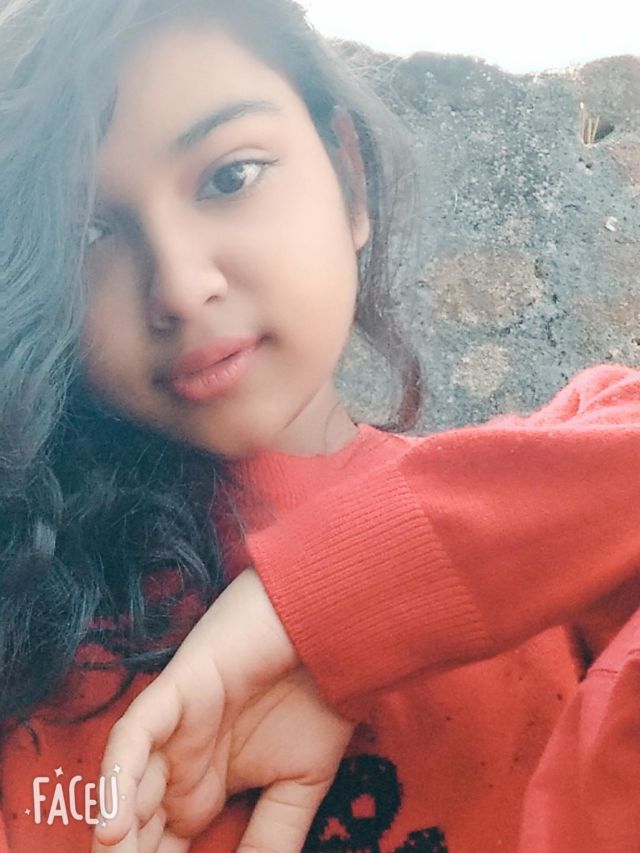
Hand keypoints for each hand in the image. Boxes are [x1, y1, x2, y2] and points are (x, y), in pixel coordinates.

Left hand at [91, 568, 354, 852]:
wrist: (332, 635)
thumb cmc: (318, 700)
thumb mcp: (299, 785)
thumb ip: (272, 837)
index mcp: (202, 790)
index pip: (163, 848)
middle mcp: (178, 766)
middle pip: (138, 829)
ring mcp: (172, 731)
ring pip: (127, 790)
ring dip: (118, 839)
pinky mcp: (173, 694)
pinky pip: (132, 737)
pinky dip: (119, 779)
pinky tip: (114, 828)